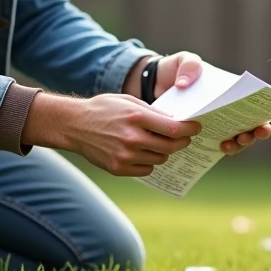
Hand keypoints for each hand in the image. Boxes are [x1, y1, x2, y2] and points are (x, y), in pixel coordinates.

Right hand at [23, 92, 201, 176]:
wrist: (74, 125)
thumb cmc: (103, 109)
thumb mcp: (129, 101)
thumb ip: (153, 112)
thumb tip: (176, 121)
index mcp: (137, 117)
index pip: (174, 129)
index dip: (190, 129)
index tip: (196, 127)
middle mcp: (133, 138)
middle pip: (171, 146)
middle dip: (182, 141)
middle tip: (184, 138)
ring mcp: (125, 155)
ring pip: (160, 158)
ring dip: (164, 151)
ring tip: (157, 142)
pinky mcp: (118, 168)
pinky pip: (147, 169)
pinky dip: (149, 161)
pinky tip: (142, 152)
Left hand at [149, 52, 270, 155]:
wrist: (154, 83)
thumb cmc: (176, 70)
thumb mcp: (184, 60)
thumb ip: (189, 65)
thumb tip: (184, 84)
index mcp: (229, 92)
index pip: (253, 105)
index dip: (263, 117)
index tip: (263, 125)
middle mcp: (226, 110)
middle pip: (249, 126)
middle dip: (253, 135)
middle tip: (246, 136)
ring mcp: (214, 123)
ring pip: (235, 139)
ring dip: (237, 146)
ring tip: (228, 145)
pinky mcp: (199, 134)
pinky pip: (212, 145)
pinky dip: (217, 149)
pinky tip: (216, 149)